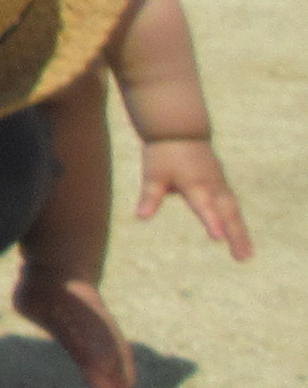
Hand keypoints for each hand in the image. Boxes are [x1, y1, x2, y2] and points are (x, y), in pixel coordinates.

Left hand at [136, 137, 254, 259]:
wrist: (180, 130)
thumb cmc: (163, 153)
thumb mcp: (153, 174)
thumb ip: (150, 196)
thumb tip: (141, 216)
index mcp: (195, 185)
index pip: (204, 207)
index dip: (211, 222)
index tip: (219, 238)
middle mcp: (212, 186)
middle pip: (227, 214)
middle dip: (236, 236)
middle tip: (242, 258)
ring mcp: (220, 185)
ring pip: (233, 212)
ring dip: (241, 233)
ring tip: (246, 255)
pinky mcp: (221, 184)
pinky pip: (232, 206)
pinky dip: (237, 222)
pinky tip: (240, 237)